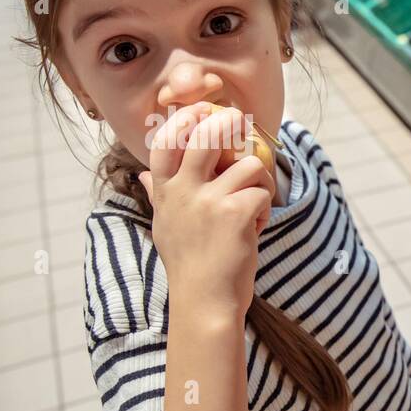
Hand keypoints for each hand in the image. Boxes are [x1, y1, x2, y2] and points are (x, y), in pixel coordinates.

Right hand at [138, 104, 275, 321]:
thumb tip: (144, 174)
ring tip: (255, 206)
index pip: (167, 141)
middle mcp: (182, 191)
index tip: (202, 109)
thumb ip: (159, 195)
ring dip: (260, 182)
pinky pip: (261, 193)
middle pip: (206, 136)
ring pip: (247, 165)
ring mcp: (207, 200)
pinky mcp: (234, 213)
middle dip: (229, 124)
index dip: (185, 119)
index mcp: (165, 191)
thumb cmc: (189, 265)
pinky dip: (266, 210)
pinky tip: (257, 229)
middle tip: (242, 125)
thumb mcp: (164, 226)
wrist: (204, 301)